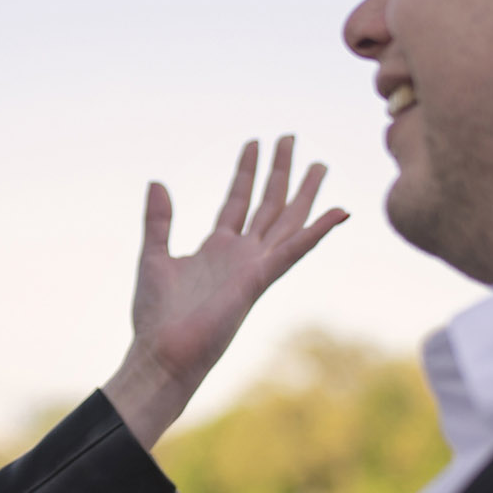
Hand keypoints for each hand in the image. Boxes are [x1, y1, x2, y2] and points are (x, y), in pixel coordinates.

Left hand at [103, 136, 347, 448]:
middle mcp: (240, 255)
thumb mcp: (153, 256)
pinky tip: (339, 212)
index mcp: (216, 248)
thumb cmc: (155, 317)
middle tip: (291, 137)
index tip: (254, 142)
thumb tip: (157, 181)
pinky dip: (316, 231)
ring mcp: (252, 267)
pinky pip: (292, 251)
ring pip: (285, 221)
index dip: (246, 170)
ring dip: (304, 193)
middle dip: (280, 171)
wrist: (162, 355)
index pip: (238, 200)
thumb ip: (158, 220)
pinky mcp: (258, 281)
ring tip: (320, 163)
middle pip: (267, 204)